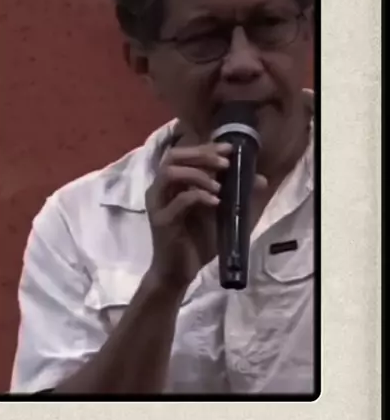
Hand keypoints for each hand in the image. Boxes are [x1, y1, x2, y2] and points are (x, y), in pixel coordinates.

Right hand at [145, 141, 264, 291]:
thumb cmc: (196, 241)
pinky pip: (178, 201)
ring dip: (198, 174)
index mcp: (172, 183)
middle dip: (201, 155)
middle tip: (225, 163)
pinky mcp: (161, 221)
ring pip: (170, 173)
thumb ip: (236, 195)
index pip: (185, 153)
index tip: (229, 149)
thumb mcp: (221, 214)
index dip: (206, 147)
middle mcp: (161, 188)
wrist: (179, 272)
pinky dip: (198, 197)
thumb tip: (260, 179)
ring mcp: (158, 203)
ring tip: (219, 186)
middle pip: (173, 156)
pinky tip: (215, 202)